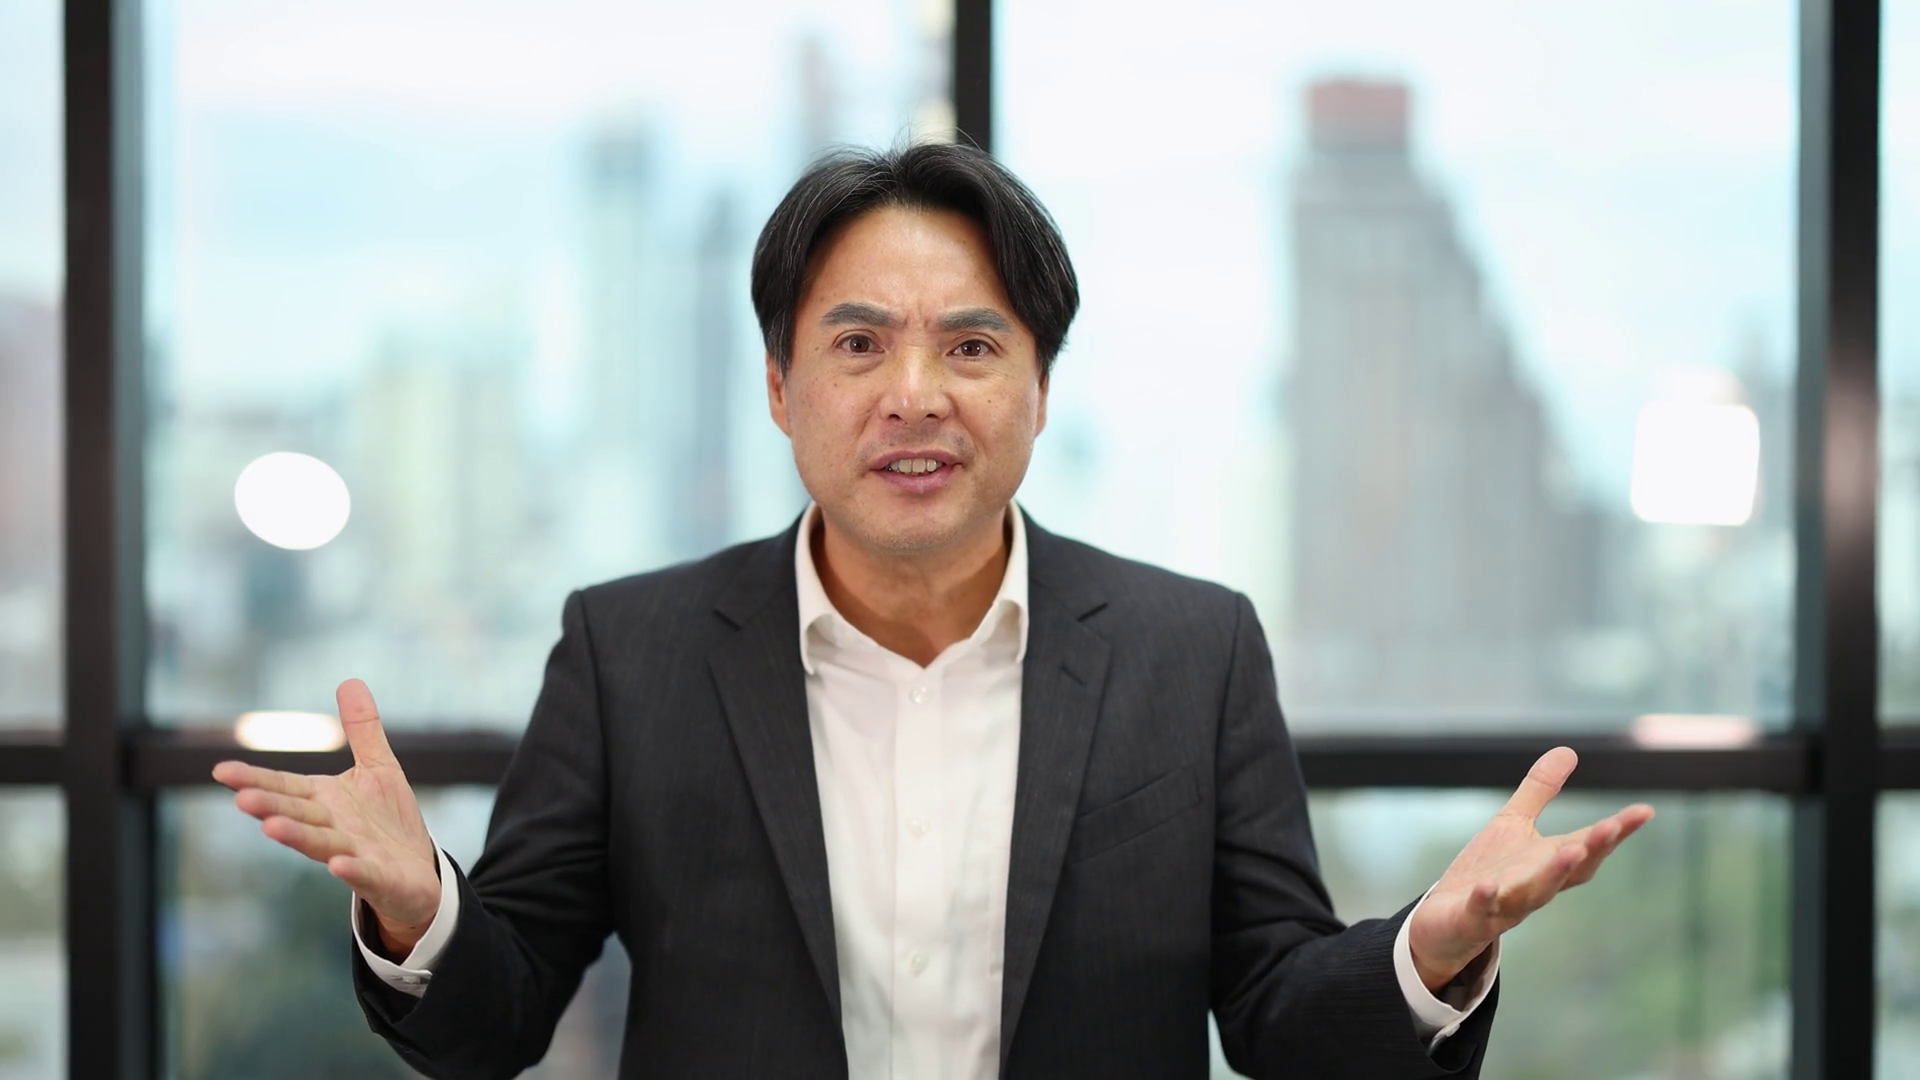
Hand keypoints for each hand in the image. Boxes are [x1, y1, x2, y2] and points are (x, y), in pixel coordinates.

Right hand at [212, 678, 441, 956]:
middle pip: (296, 814)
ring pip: (320, 844)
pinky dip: (351, 869)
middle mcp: (333, 828)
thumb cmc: (388, 821)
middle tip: (242, 799)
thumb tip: (349, 681)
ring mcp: (353, 854)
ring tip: (271, 828)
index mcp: (326, 801)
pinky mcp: (379, 877)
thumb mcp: (378, 768)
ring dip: (297, 836)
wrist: (417, 872)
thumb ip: (363, 729)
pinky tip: (338, 864)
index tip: (221, 770)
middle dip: (271, 807)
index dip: (256, 779)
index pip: (285, 787)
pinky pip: (363, 873)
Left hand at [1406, 746, 1654, 991]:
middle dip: (1591, 850)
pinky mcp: (1472, 918)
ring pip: (1535, 894)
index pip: (1587, 846)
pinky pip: (1480, 910)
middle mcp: (1534, 886)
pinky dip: (1486, 899)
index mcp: (1547, 863)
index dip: (1616, 831)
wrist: (1447, 922)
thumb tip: (1569, 750)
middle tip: (1610, 828)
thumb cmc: (1489, 872)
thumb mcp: (1513, 824)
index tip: (1645, 811)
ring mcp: (1505, 905)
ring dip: (1553, 874)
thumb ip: (1540, 791)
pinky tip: (1488, 887)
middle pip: (1569, 872)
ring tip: (1572, 851)